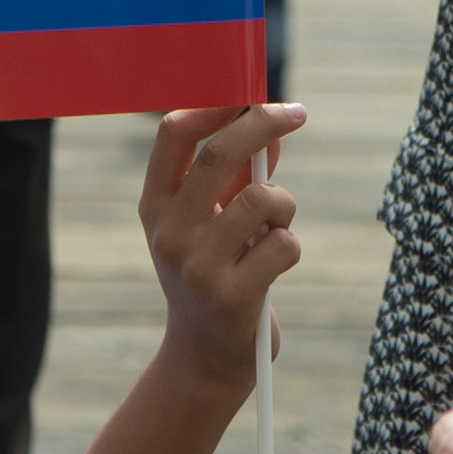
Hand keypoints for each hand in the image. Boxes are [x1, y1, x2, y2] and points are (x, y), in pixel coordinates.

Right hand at [140, 101, 302, 391]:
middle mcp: (169, 233)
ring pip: (264, 200)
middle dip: (265, 124)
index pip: (174, 135)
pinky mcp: (231, 298)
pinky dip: (291, 247)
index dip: (217, 105)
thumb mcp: (212, 225)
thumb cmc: (214, 276)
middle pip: (221, 153)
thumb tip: (273, 127)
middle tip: (297, 113)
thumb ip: (239, 177)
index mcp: (156, 207)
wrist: (205, 358)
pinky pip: (284, 244)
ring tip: (276, 228)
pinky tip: (273, 267)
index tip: (252, 94)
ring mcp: (197, 267)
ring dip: (285, 205)